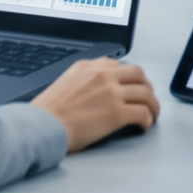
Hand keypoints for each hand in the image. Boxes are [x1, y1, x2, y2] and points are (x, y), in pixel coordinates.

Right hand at [34, 58, 159, 150]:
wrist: (40, 127)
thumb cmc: (47, 113)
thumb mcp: (64, 83)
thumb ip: (84, 80)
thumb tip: (96, 90)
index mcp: (88, 66)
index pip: (118, 65)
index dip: (129, 77)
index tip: (131, 86)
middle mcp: (102, 75)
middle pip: (138, 74)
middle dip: (146, 86)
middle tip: (147, 98)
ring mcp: (111, 92)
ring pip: (145, 93)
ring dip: (152, 105)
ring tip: (151, 114)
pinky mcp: (117, 112)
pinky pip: (142, 113)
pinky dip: (147, 120)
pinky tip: (143, 126)